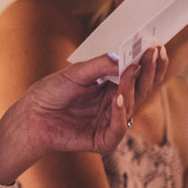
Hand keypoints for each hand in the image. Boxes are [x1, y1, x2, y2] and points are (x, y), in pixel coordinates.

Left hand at [0, 47, 167, 183]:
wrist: (31, 116)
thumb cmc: (51, 92)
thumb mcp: (76, 73)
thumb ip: (100, 65)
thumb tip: (124, 59)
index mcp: (111, 88)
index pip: (137, 76)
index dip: (148, 63)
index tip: (156, 47)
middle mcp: (115, 105)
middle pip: (141, 90)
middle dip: (149, 71)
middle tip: (154, 53)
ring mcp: (111, 122)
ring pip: (132, 105)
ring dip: (132, 86)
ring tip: (133, 68)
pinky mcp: (103, 140)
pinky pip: (119, 127)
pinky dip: (120, 112)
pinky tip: (118, 97)